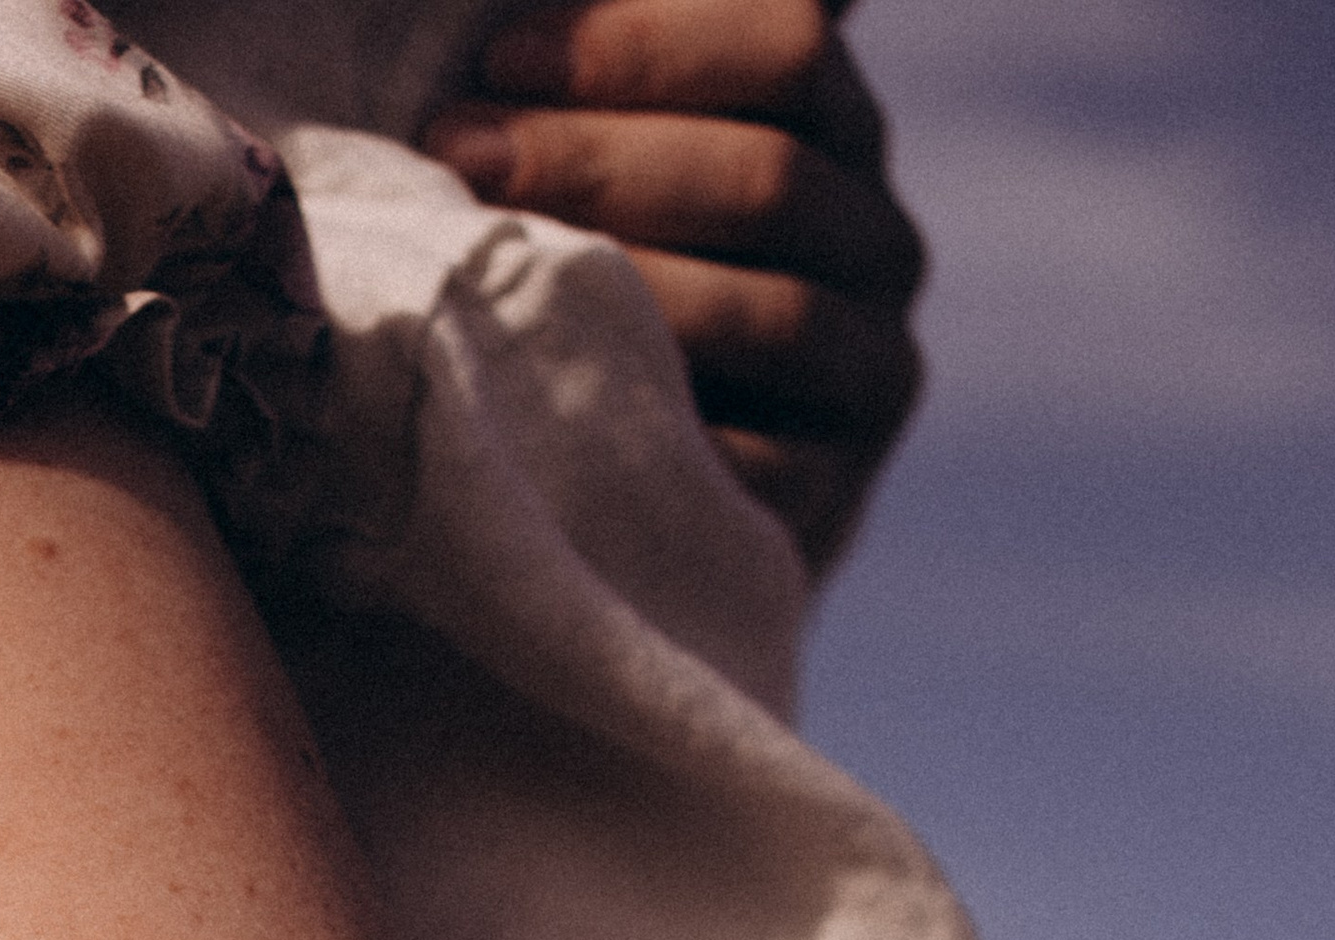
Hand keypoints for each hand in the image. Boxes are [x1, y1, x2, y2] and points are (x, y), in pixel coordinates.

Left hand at [423, 0, 925, 572]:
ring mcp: (865, 375)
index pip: (790, 43)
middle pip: (766, 176)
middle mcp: (876, 243)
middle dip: (596, 161)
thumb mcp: (609, 163)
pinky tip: (543, 405)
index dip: (642, 42)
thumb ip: (629, 78)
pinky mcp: (826, 497)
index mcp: (837, 129)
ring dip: (616, 286)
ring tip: (484, 276)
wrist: (621, 499)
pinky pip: (749, 461)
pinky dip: (644, 426)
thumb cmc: (587, 285)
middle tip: (459, 157)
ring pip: (768, 313)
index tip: (499, 58)